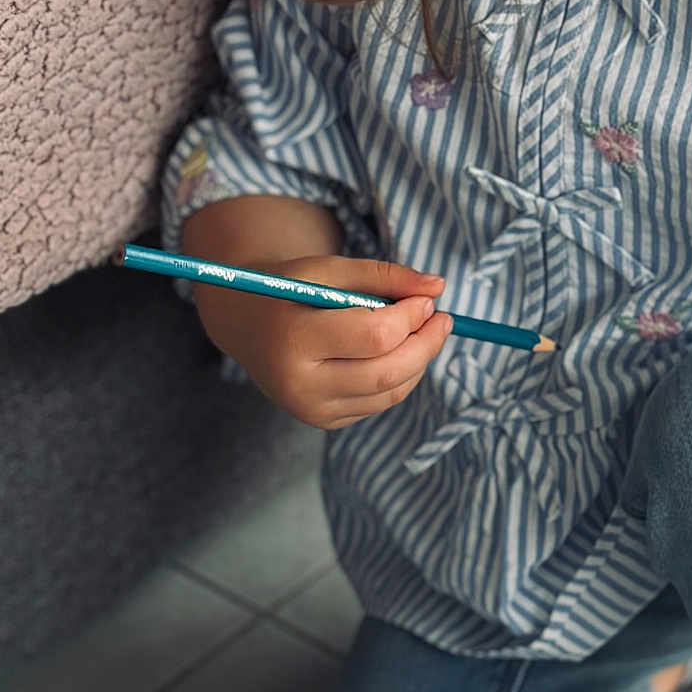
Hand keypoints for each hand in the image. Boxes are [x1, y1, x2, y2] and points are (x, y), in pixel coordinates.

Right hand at [195, 255, 453, 430]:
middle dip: (426, 344)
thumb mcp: (331, 270)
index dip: (411, 316)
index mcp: (293, 339)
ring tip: (423, 330)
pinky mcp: (323, 421)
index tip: (428, 298)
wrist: (246, 323)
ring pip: (390, 391)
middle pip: (387, 372)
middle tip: (444, 319)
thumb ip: (385, 276)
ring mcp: (309, 410)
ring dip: (419, 360)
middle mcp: (298, 384)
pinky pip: (379, 402)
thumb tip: (439, 286)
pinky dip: (400, 376)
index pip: (374, 335)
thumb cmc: (292, 288)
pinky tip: (398, 351)